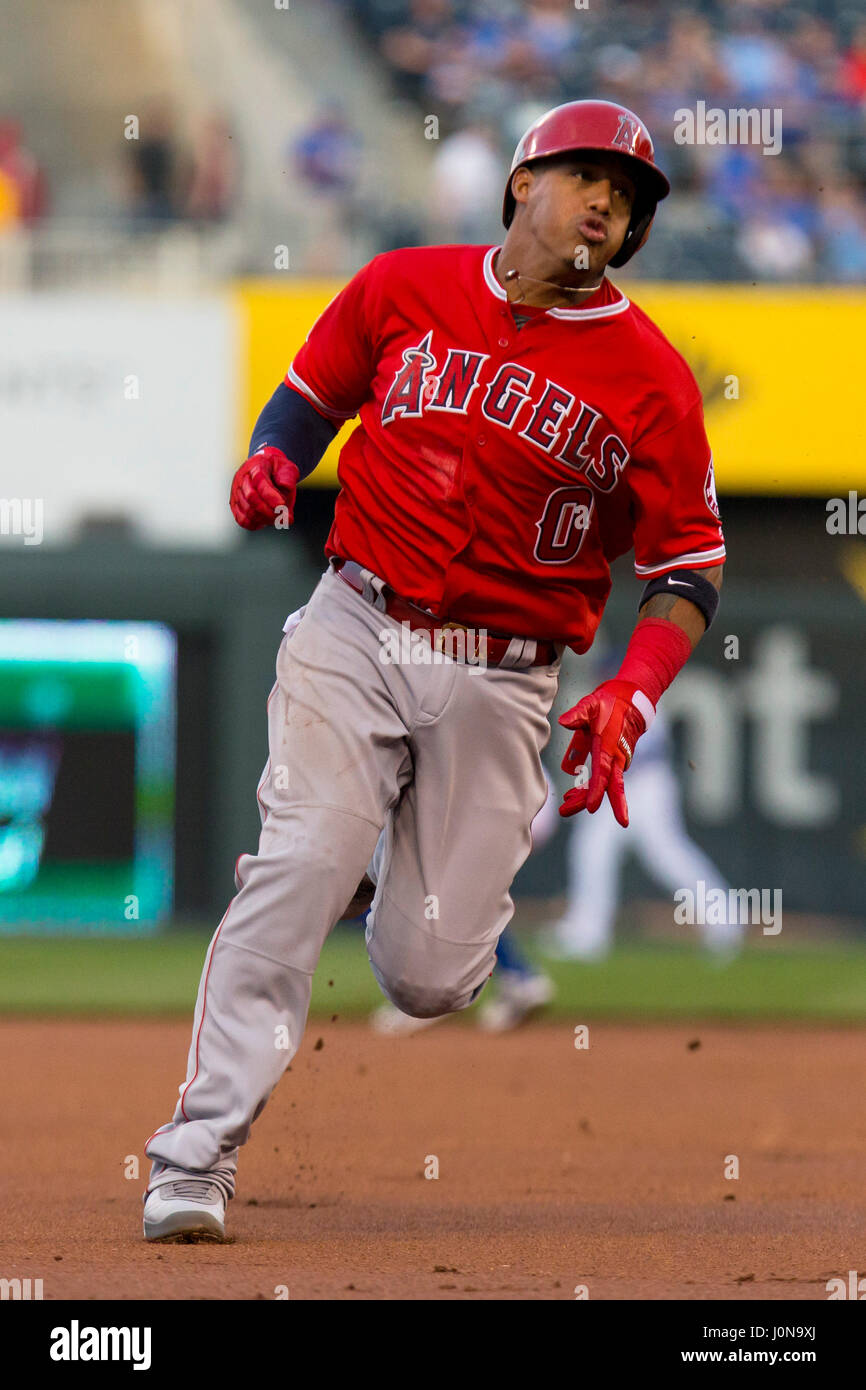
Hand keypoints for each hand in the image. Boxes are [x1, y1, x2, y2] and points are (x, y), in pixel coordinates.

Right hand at [230, 446, 299, 529]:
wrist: (268, 469)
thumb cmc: (279, 470)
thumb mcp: (288, 467)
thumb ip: (288, 476)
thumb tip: (285, 486)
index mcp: (255, 465)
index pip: (260, 481)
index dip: (271, 496)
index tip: (282, 506)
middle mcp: (242, 478)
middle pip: (251, 497)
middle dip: (269, 510)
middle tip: (284, 517)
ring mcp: (236, 491)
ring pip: (247, 510)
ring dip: (265, 519)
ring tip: (280, 519)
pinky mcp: (235, 504)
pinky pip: (241, 519)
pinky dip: (256, 524)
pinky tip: (268, 522)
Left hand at [558, 679, 650, 827]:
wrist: (632, 701)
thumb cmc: (609, 703)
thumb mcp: (591, 704)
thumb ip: (578, 714)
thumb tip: (563, 722)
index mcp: (608, 746)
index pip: (603, 773)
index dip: (596, 791)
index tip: (591, 808)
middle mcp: (615, 757)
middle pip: (607, 787)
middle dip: (590, 801)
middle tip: (568, 812)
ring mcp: (616, 760)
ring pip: (603, 785)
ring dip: (584, 796)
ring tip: (565, 806)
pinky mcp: (613, 761)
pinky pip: (602, 779)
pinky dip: (588, 787)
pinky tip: (571, 794)